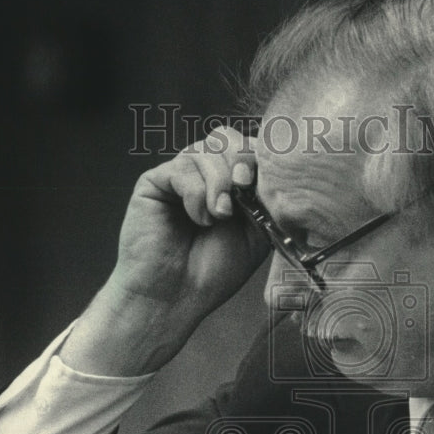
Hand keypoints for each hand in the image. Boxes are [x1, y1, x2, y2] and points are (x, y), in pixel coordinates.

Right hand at [111, 125, 267, 315]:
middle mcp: (204, 174)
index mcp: (231, 183)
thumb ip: (266, 200)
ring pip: (205, 149)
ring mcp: (179, 176)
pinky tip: (198, 218)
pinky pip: (182, 168)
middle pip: (226, 137)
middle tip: (243, 187)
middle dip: (241, 159)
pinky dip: (196, 193)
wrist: (175, 296)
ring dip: (219, 182)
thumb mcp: (256, 233)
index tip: (269, 181)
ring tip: (219, 215)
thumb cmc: (212, 272)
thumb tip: (278, 173)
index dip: (261, 157)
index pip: (249, 147)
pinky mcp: (155, 182)